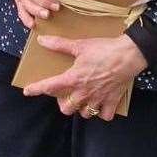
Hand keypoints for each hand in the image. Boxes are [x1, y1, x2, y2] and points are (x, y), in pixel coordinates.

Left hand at [23, 34, 147, 120]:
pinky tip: (100, 104)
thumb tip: (42, 40)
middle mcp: (84, 92)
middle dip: (63, 103)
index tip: (27, 91)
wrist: (129, 54)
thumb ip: (59, 45)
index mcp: (74, 78)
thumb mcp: (80, 45)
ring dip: (81, 108)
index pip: (50, 86)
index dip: (36, 89)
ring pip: (84, 114)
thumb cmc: (104, 49)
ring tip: (83, 98)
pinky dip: (101, 112)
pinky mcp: (112, 101)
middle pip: (66, 108)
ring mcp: (98, 99)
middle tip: (66, 93)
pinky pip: (104, 115)